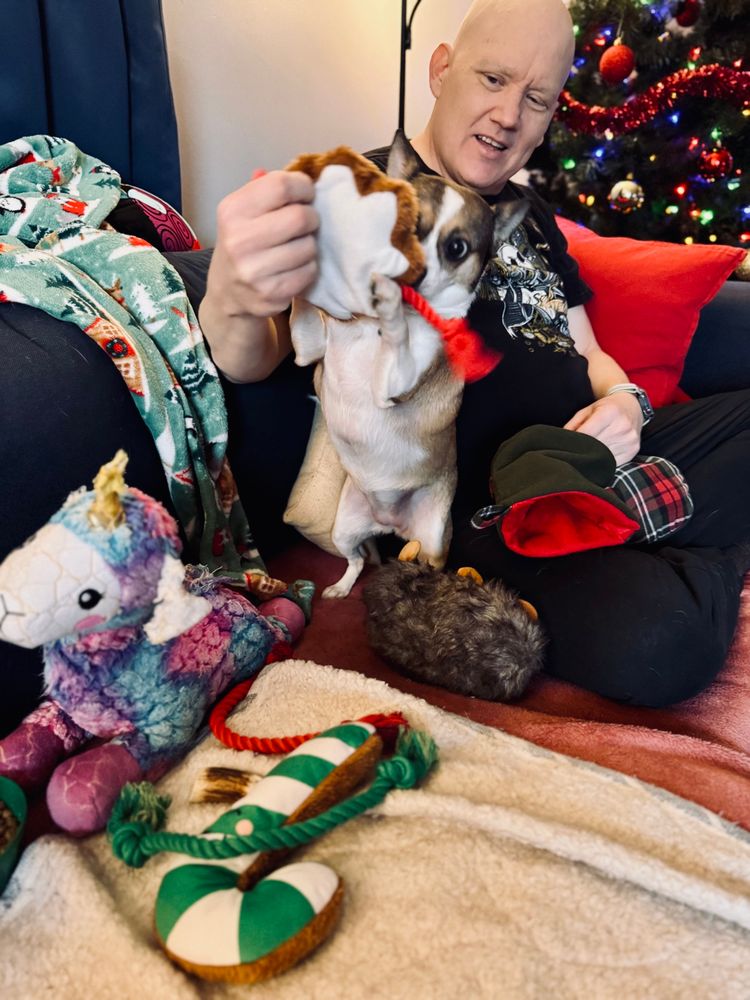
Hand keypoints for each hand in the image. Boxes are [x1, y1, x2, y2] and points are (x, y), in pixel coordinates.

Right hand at [200, 170, 318, 379]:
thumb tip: (299, 172)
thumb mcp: (241, 213)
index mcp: (232, 211)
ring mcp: (254, 271)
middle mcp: (239, 240)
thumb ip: (265, 189)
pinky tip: (294, 267)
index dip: (303, 187)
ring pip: (309, 246)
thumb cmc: (242, 245)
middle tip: (306, 223)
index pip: (281, 186)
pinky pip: (309, 272)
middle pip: (301, 217)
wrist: (227, 295)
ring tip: (296, 247)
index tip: (307, 194)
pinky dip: (308, 268)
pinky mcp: (270, 296)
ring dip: (309, 245)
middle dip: (311, 217)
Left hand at [564, 391, 642, 465]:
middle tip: (576, 450)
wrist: (632, 407)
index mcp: (610, 412)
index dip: (575, 442)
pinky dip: (604, 461)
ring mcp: (630, 440)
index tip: (567, 446)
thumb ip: (573, 425)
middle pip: (595, 446)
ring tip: (589, 452)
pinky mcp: (633, 450)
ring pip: (604, 457)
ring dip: (594, 457)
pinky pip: (614, 463)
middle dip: (583, 450)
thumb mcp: (587, 410)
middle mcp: (622, 426)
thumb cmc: (605, 408)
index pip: (587, 433)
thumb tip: (561, 442)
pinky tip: (601, 455)